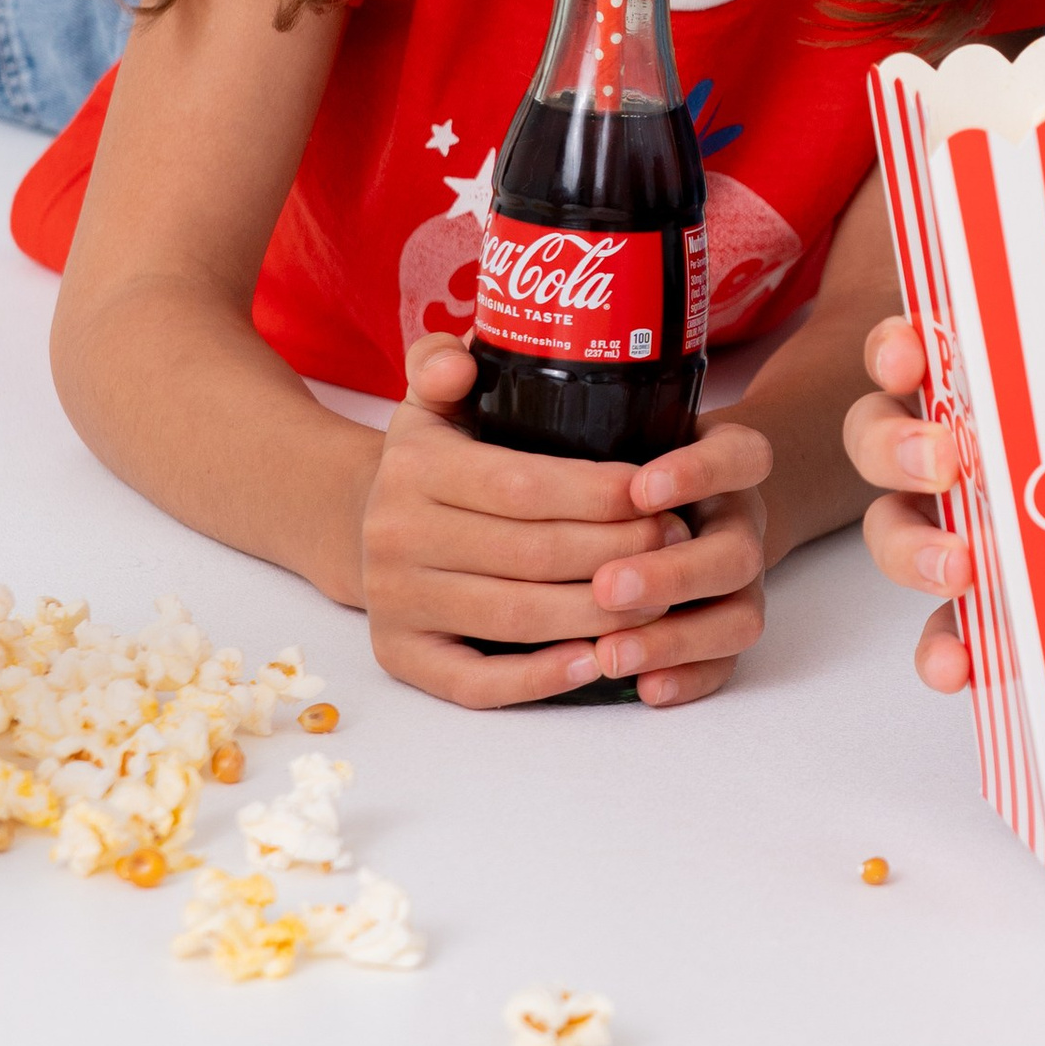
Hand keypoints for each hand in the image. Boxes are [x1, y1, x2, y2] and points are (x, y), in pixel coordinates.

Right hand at [360, 335, 770, 708]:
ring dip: (599, 614)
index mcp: (413, 467)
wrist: (364, 523)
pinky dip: (539, 680)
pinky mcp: (400, 656)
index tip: (660, 495)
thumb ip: (442, 362)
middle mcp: (394, 536)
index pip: (524, 485)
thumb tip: (461, 362)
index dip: (600, 495)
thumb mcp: (431, 399)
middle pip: (531, 554)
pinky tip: (596, 661)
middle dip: (618, 551)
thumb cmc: (434, 460)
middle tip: (680, 543)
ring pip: (516, 619)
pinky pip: (474, 683)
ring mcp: (394, 602)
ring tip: (661, 599)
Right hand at [849, 322, 1044, 684]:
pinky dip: (942, 647)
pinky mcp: (1000, 611)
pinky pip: (948, 630)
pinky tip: (959, 664)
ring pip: (894, 530)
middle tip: (949, 458)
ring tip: (960, 567)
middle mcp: (969, 448)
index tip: (916, 351)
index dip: (901, 345)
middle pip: (884, 435)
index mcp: (1007, 374)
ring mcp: (973, 531)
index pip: (927, 346)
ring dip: (908, 547)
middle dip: (897, 443)